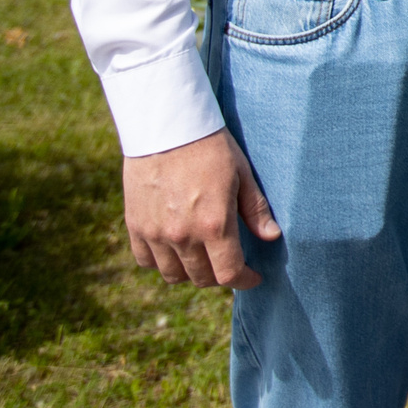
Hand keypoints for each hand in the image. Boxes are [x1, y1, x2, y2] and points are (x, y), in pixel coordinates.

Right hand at [122, 128, 279, 288]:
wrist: (165, 127)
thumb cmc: (210, 147)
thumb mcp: (242, 174)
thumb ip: (255, 210)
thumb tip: (272, 237)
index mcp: (214, 224)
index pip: (229, 274)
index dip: (244, 280)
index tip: (253, 277)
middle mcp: (182, 235)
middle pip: (202, 279)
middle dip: (221, 276)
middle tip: (229, 264)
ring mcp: (155, 233)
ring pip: (173, 275)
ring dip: (191, 272)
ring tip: (203, 258)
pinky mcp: (135, 226)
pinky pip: (145, 261)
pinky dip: (160, 262)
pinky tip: (174, 249)